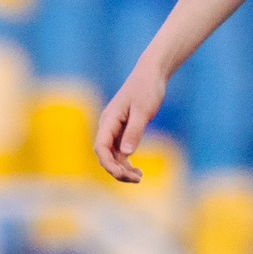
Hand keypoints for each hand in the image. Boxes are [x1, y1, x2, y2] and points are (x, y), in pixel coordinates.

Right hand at [93, 62, 167, 183]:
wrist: (151, 74)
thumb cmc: (147, 89)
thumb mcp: (143, 111)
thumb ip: (134, 131)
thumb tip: (126, 154)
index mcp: (109, 120)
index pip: (101, 147)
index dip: (108, 164)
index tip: (122, 175)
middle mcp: (108, 126)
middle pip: (105, 155)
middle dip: (117, 170)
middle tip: (137, 179)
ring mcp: (115, 130)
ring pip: (113, 156)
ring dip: (123, 169)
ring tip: (139, 178)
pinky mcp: (123, 131)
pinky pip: (120, 152)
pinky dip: (127, 163)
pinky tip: (138, 171)